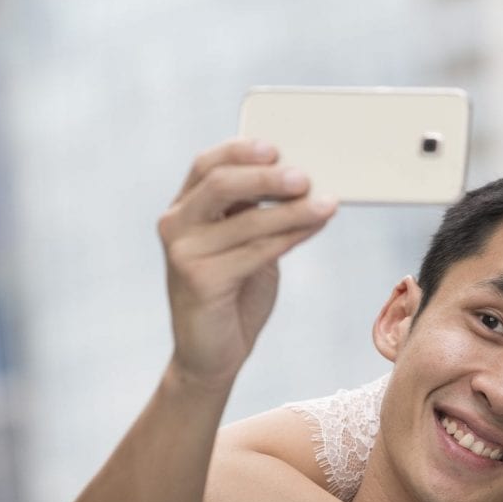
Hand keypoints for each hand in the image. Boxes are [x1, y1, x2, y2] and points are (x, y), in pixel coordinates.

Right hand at [159, 139, 336, 385]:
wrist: (211, 354)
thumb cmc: (234, 293)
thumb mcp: (243, 243)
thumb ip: (257, 212)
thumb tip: (304, 180)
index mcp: (185, 208)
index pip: (207, 164)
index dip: (240, 150)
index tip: (276, 147)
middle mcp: (176, 225)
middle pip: (221, 184)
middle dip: (267, 178)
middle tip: (305, 177)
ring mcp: (184, 253)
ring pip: (245, 220)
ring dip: (292, 210)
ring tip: (327, 204)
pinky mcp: (199, 281)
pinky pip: (254, 252)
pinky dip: (290, 236)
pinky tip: (315, 226)